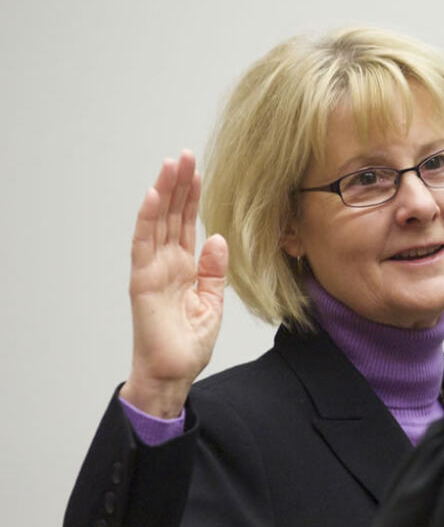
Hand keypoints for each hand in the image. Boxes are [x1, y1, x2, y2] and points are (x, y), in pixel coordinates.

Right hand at [119, 151, 228, 417]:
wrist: (174, 372)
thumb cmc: (189, 343)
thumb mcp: (212, 302)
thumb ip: (213, 270)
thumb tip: (217, 238)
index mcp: (184, 267)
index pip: (186, 224)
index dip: (191, 198)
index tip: (198, 171)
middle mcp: (165, 263)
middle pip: (171, 216)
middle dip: (178, 185)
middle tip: (184, 154)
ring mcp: (152, 270)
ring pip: (157, 222)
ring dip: (163, 192)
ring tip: (171, 164)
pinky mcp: (142, 281)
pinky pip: (143, 245)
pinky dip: (147, 220)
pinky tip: (153, 196)